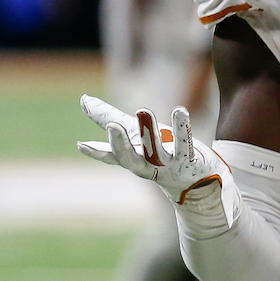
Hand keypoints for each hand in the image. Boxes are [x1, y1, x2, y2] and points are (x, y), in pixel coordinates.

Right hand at [77, 95, 235, 224]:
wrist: (197, 181)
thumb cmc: (160, 152)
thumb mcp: (135, 134)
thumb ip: (110, 117)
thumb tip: (83, 99)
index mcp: (132, 159)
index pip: (112, 156)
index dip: (97, 152)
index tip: (82, 144)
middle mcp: (147, 165)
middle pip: (130, 159)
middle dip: (120, 144)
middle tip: (113, 126)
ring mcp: (168, 165)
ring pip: (156, 152)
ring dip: (149, 133)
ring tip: (142, 110)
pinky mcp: (188, 160)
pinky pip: (184, 144)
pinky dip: (182, 127)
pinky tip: (179, 110)